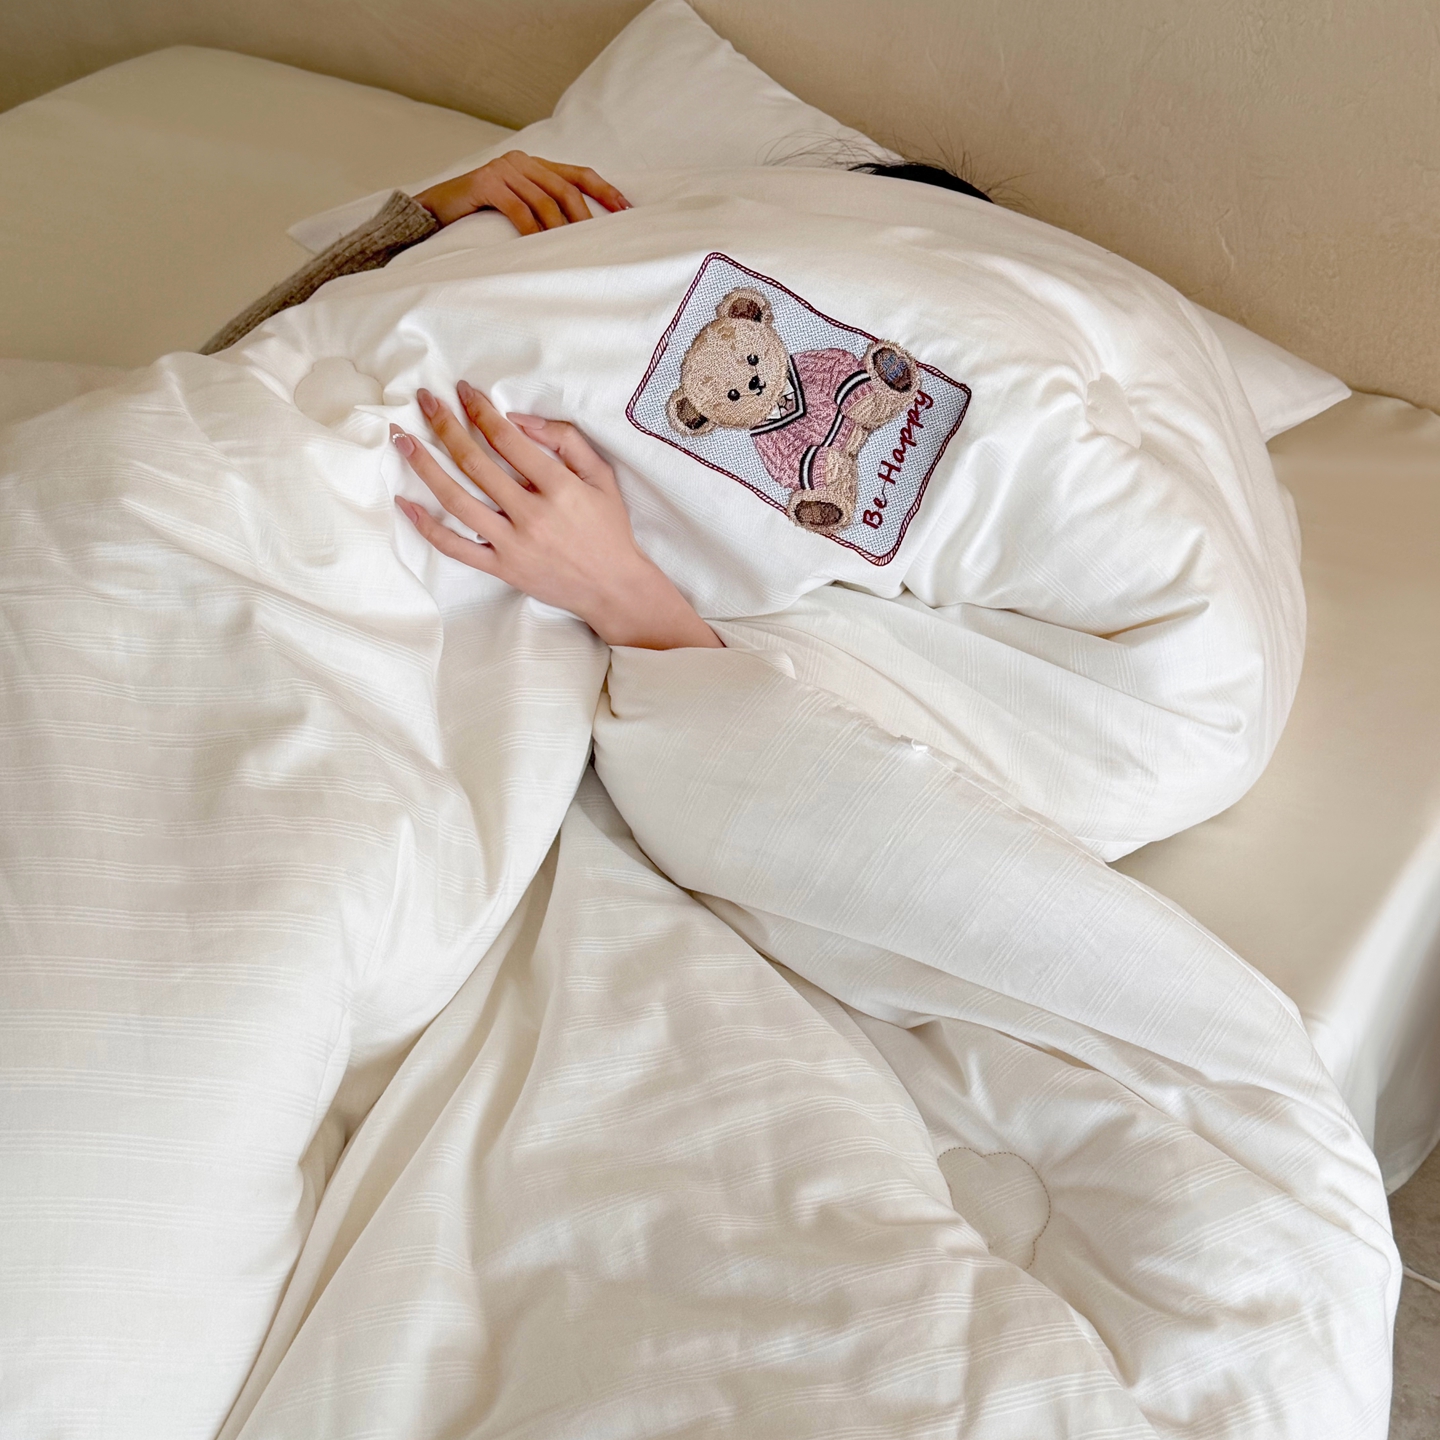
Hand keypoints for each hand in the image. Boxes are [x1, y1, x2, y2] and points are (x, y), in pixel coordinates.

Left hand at [391, 385, 721, 650]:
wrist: (614, 589)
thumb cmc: (608, 529)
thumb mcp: (601, 477)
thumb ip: (566, 441)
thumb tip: (520, 420)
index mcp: (559, 488)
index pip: (508, 439)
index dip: (481, 410)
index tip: (463, 391)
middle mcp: (532, 514)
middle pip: (475, 463)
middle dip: (445, 426)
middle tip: (424, 401)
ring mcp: (513, 544)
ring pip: (457, 500)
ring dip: (425, 467)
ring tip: (402, 440)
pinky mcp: (502, 568)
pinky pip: (456, 548)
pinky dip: (427, 527)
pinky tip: (405, 503)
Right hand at [414, 151, 630, 233]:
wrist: (436, 209)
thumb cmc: (481, 213)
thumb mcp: (518, 205)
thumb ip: (543, 207)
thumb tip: (581, 232)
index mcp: (535, 164)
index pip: (578, 174)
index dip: (605, 190)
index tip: (626, 210)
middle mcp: (522, 162)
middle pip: (566, 187)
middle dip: (586, 216)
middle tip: (600, 240)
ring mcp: (503, 170)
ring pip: (545, 199)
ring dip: (561, 228)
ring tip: (573, 249)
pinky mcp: (486, 183)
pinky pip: (519, 209)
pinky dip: (533, 230)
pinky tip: (540, 247)